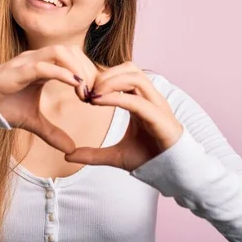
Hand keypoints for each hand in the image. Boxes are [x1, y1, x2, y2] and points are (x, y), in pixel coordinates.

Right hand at [0, 45, 98, 153]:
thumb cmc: (5, 106)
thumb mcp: (34, 121)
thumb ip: (52, 132)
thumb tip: (71, 149)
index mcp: (44, 65)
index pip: (74, 58)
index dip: (88, 72)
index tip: (94, 94)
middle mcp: (38, 58)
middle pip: (72, 51)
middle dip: (87, 69)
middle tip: (93, 93)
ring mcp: (27, 62)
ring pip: (60, 52)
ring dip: (76, 69)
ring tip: (84, 90)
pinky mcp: (18, 71)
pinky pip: (43, 66)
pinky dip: (61, 73)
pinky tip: (74, 84)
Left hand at [65, 62, 183, 171]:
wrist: (173, 172)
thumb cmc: (149, 158)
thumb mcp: (115, 156)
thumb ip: (93, 154)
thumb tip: (68, 156)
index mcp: (141, 100)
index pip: (123, 74)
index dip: (101, 78)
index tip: (82, 93)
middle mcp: (150, 98)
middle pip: (129, 68)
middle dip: (105, 75)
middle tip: (86, 91)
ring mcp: (156, 105)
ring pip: (135, 76)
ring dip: (110, 82)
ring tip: (92, 96)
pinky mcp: (159, 118)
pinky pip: (136, 100)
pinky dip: (115, 98)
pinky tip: (98, 102)